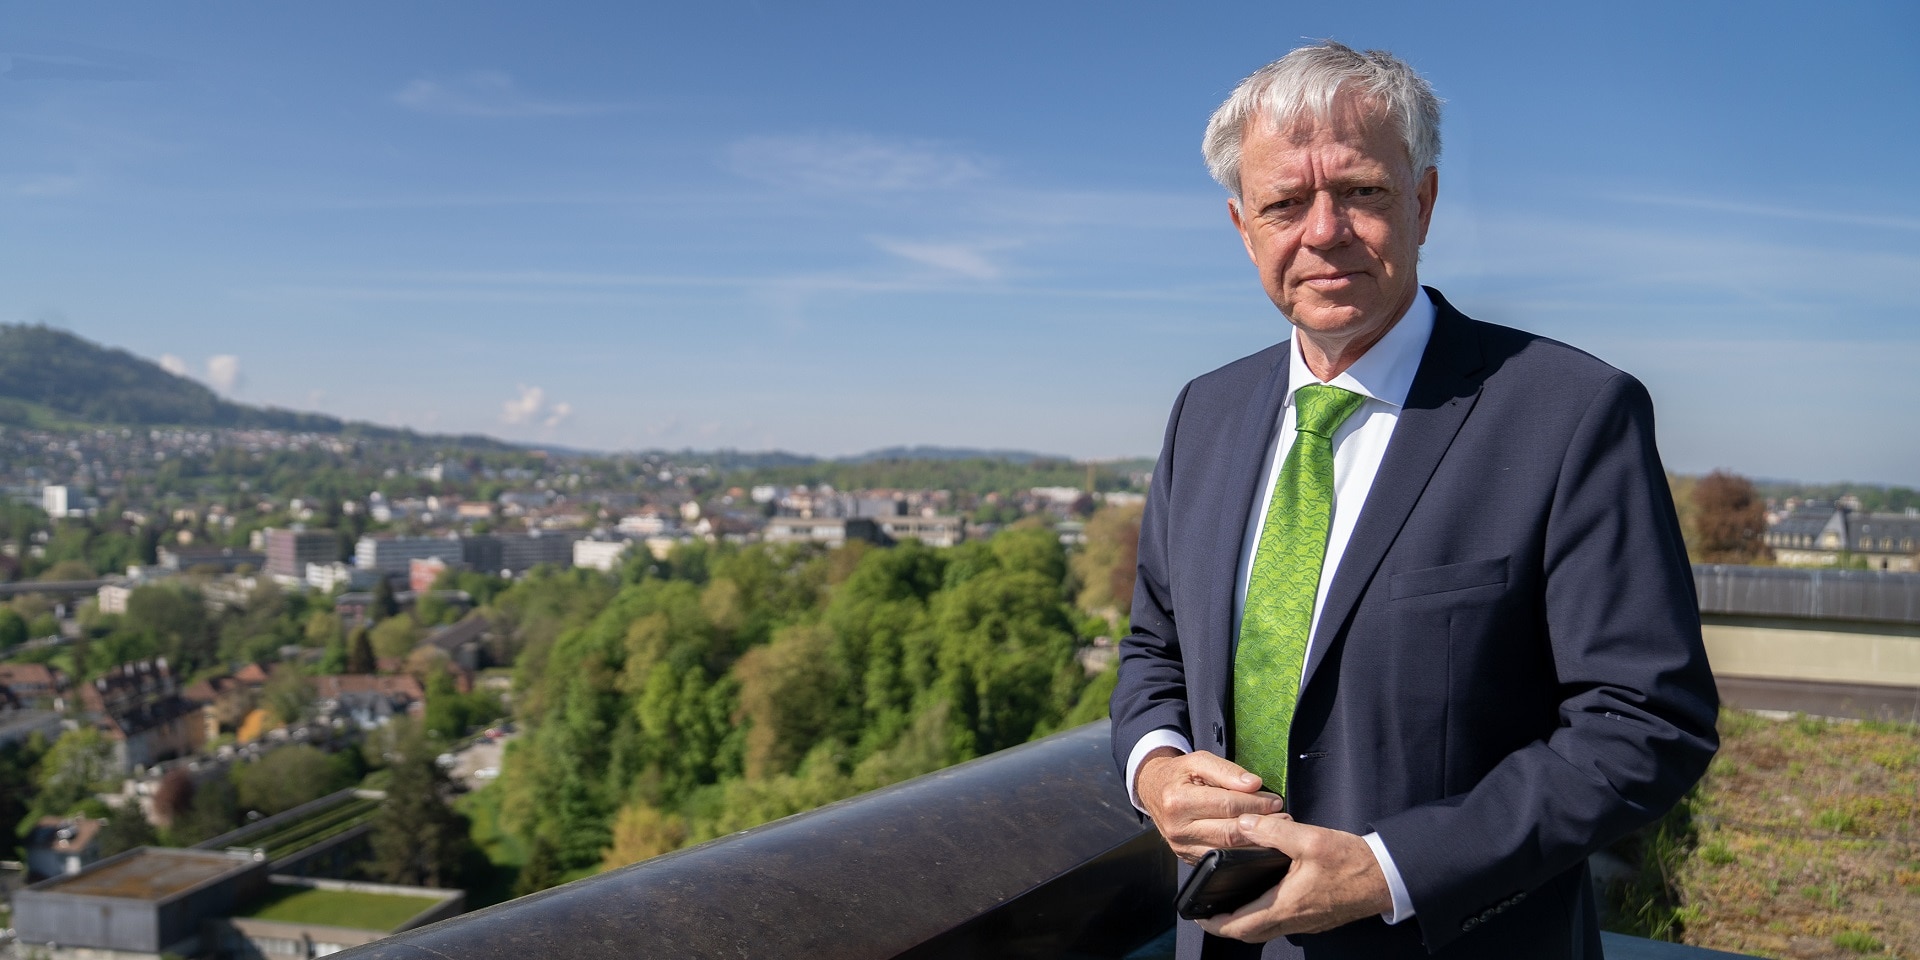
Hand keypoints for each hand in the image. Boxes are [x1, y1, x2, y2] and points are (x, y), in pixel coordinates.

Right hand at [1135, 749, 1286, 862]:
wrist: (1153, 790)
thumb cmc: (1179, 774)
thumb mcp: (1199, 760)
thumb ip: (1227, 771)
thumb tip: (1253, 784)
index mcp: (1178, 801)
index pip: (1226, 805)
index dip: (1254, 804)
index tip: (1275, 801)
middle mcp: (1178, 828)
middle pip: (1228, 831)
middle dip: (1260, 825)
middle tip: (1284, 818)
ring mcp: (1182, 848)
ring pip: (1227, 850)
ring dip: (1256, 842)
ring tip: (1277, 830)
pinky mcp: (1188, 859)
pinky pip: (1221, 858)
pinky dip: (1243, 852)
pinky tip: (1258, 842)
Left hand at [1195, 813, 1391, 941]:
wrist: (1388, 878)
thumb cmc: (1352, 862)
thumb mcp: (1311, 839)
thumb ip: (1273, 832)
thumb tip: (1243, 825)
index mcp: (1286, 905)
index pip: (1239, 925)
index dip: (1214, 922)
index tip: (1198, 913)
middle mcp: (1294, 920)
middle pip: (1249, 933)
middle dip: (1225, 925)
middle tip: (1209, 910)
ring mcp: (1307, 922)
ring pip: (1266, 930)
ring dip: (1245, 921)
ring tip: (1231, 902)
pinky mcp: (1317, 918)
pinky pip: (1282, 924)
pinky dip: (1265, 916)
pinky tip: (1265, 895)